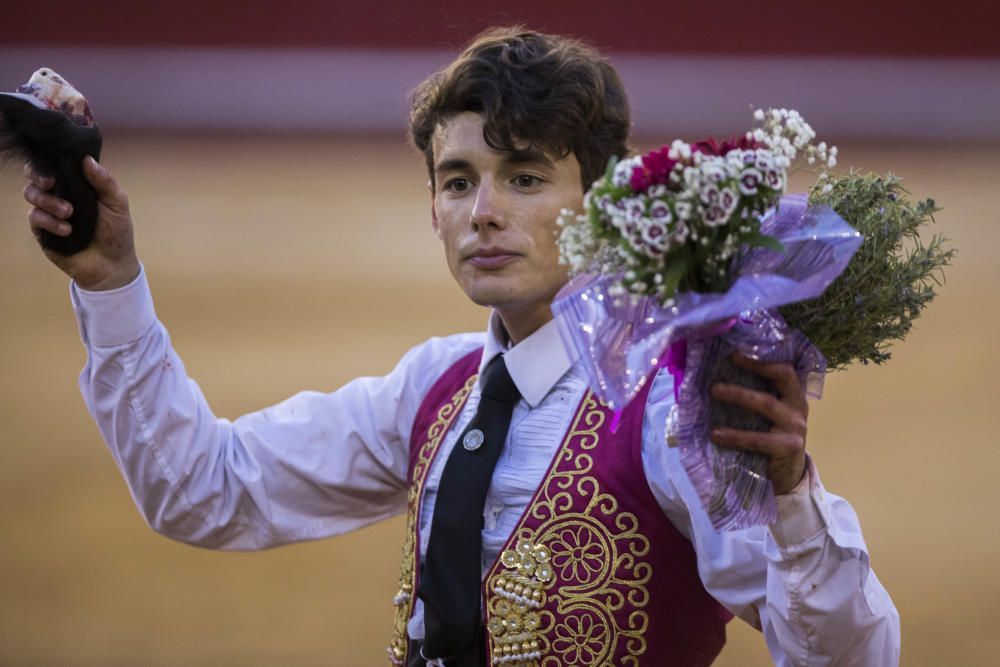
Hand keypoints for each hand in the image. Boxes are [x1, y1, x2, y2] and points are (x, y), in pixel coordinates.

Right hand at [23, 156, 139, 290]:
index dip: (50, 159)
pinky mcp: (43, 231)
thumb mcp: (117, 204)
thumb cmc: (117, 232)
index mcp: (77, 184)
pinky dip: (49, 222)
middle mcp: (60, 194)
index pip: (56, 164)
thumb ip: (104, 182)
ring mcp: (49, 212)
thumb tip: (87, 159)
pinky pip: (35, 218)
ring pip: (32, 194)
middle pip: (37, 176)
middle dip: (38, 175)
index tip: (56, 162)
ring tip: (69, 212)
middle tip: (50, 183)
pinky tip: (67, 230)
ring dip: (48, 201)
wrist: (112, 266)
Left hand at [709, 353, 808, 494]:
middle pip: (782, 377)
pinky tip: (715, 434)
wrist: (787, 475)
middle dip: (755, 365)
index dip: (763, 357)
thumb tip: (720, 374)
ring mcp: (796, 427)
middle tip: (729, 358)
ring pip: (766, 403)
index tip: (738, 348)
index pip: (784, 368)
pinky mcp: (788, 447)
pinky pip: (757, 439)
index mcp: (794, 395)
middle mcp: (798, 407)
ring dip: (738, 394)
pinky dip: (735, 435)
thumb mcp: (769, 415)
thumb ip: (757, 396)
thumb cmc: (772, 438)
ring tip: (714, 389)